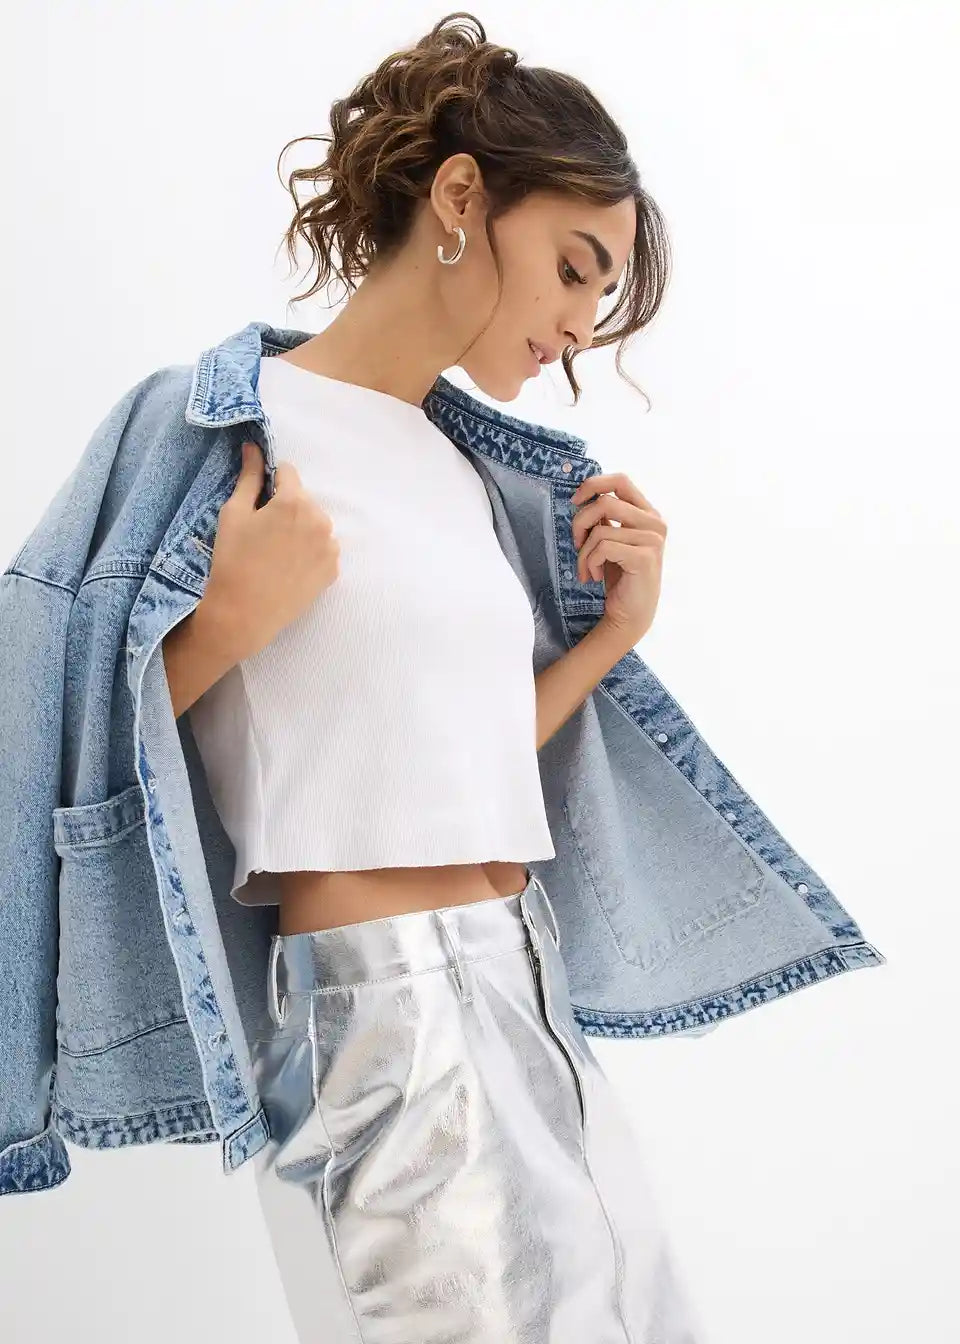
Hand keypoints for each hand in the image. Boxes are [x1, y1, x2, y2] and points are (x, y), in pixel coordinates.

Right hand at [201, 441, 340, 661]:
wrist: (244, 613)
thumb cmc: (233, 560)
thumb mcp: (234, 513)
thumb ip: (249, 477)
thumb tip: (253, 448)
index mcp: (295, 501)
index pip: (288, 472)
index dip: (270, 482)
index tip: (258, 503)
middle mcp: (320, 519)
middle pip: (304, 499)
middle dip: (286, 507)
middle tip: (263, 534)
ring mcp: (331, 546)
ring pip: (315, 523)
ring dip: (300, 528)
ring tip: (276, 552)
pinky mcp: (334, 569)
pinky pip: (323, 548)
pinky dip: (309, 551)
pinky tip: (289, 566)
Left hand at [570, 471, 666, 643]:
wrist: (630, 614)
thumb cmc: (619, 577)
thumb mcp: (611, 540)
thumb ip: (605, 518)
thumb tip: (582, 496)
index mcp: (648, 514)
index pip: (620, 480)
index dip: (593, 484)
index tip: (574, 501)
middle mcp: (655, 523)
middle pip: (605, 502)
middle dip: (580, 523)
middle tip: (576, 545)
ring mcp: (653, 540)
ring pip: (600, 529)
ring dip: (583, 552)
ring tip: (586, 569)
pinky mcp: (644, 557)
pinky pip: (603, 547)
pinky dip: (590, 562)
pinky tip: (595, 576)